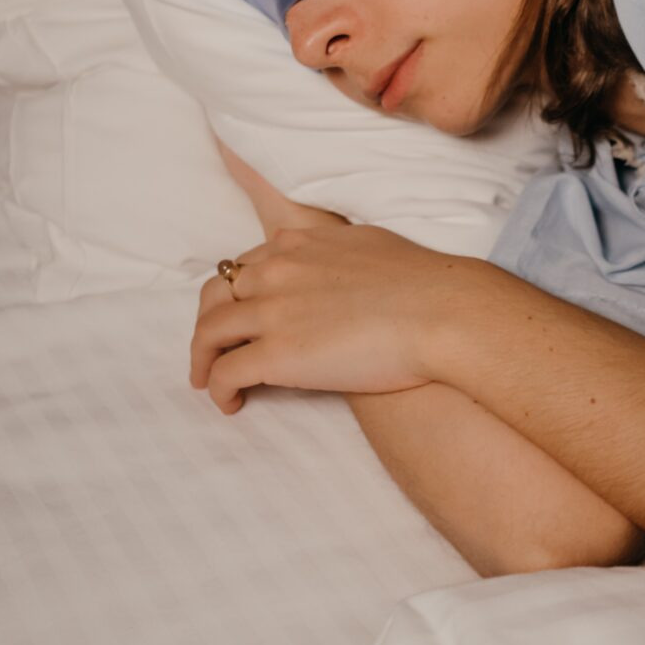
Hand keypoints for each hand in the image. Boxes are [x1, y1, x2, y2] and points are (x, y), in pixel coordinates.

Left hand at [189, 224, 490, 411]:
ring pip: (209, 333)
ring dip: (203, 359)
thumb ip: (341, 251)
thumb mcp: (372, 244)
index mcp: (299, 242)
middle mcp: (277, 270)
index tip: (241, 312)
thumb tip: (343, 262)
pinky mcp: (277, 355)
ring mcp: (273, 311)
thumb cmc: (423, 283)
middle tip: (213, 348)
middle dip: (209, 322)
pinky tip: (231, 403)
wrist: (442, 312)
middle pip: (217, 293)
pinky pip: (226, 373)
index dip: (238, 291)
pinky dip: (218, 390)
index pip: (247, 263)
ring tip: (207, 380)